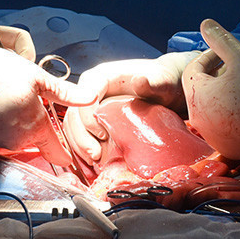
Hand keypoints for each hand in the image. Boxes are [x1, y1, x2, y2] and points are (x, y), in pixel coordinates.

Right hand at [0, 47, 95, 165]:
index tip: (73, 157)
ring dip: (16, 119)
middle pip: (36, 138)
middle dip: (36, 122)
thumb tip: (89, 97)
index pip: (58, 152)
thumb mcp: (34, 76)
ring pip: (15, 133)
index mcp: (35, 128)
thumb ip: (63, 91)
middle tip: (31, 100)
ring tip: (8, 95)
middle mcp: (17, 141)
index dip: (68, 154)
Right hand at [62, 51, 197, 162]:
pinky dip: (82, 149)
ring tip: (95, 161)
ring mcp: (90, 105)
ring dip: (79, 145)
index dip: (87, 116)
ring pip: (72, 126)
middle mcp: (91, 89)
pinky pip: (78, 134)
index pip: (83, 95)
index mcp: (102, 77)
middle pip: (73, 112)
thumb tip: (140, 81)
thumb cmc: (164, 82)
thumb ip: (152, 82)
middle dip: (81, 136)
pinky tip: (93, 162)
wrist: (167, 89)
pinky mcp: (93, 118)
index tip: (101, 134)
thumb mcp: (161, 82)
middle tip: (95, 155)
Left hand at [182, 19, 239, 161]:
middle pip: (200, 91)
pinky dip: (230, 118)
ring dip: (221, 98)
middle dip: (214, 78)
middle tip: (234, 70)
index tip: (226, 55)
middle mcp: (199, 119)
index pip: (193, 70)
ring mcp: (212, 137)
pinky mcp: (227, 149)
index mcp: (197, 96)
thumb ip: (220, 39)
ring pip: (211, 110)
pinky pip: (223, 128)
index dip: (208, 58)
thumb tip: (205, 23)